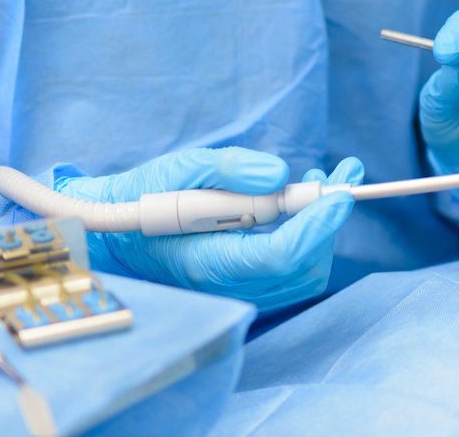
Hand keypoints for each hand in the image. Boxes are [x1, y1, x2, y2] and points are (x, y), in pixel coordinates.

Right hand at [57, 148, 361, 312]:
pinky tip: (302, 199)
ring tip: (323, 180)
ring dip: (324, 226)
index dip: (317, 225)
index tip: (341, 193)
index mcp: (205, 261)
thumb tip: (278, 174)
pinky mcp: (247, 283)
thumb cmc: (143, 197)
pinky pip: (293, 270)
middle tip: (343, 177)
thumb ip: (227, 169)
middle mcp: (226, 284)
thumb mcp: (177, 169)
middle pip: (302, 268)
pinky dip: (310, 235)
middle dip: (329, 222)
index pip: (279, 256)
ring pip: (304, 272)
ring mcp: (238, 288)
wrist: (116, 231)